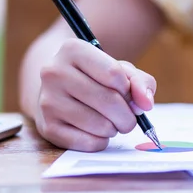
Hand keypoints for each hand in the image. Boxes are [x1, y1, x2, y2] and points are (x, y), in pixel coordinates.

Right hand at [35, 39, 155, 150]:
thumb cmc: (94, 78)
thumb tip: (145, 104)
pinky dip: (101, 142)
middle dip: (128, 115)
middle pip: (109, 101)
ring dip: (114, 128)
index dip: (128, 89)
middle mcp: (54, 73)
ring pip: (100, 125)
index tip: (125, 92)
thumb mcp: (119, 70)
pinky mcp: (47, 128)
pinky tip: (96, 132)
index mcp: (72, 50)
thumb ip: (139, 82)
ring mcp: (47, 101)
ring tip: (109, 122)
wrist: (57, 90)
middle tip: (127, 117)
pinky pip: (89, 143)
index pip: (114, 74)